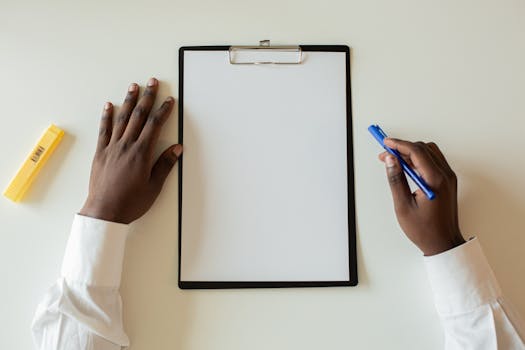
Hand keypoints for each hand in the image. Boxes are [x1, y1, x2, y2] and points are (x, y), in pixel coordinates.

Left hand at [79, 78, 182, 223]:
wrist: (104, 212)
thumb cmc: (131, 202)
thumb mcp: (154, 187)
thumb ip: (164, 165)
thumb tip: (177, 148)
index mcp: (141, 153)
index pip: (155, 125)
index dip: (163, 111)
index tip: (169, 100)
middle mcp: (126, 146)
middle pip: (138, 116)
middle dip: (147, 98)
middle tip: (152, 82)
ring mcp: (111, 147)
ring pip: (122, 118)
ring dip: (129, 100)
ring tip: (134, 86)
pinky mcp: (100, 152)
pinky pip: (104, 130)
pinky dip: (107, 116)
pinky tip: (109, 105)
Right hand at [379, 138, 464, 255]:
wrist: (443, 243)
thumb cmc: (424, 229)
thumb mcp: (403, 205)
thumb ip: (396, 179)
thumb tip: (390, 160)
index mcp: (435, 180)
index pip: (416, 151)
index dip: (399, 144)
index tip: (386, 143)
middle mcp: (445, 175)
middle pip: (423, 148)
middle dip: (403, 147)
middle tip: (386, 154)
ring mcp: (448, 177)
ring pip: (430, 152)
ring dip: (411, 152)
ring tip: (394, 161)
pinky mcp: (447, 181)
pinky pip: (433, 161)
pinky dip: (419, 159)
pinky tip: (407, 167)